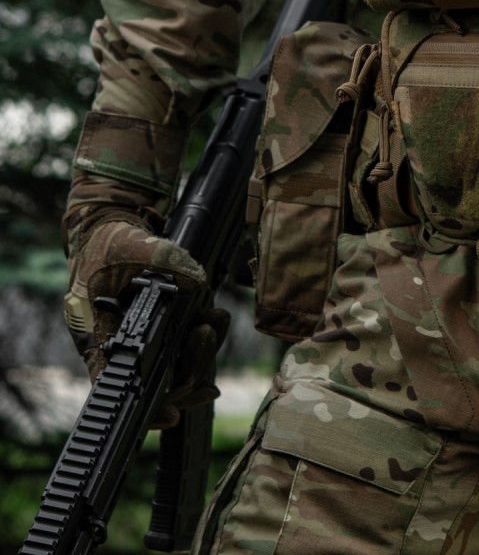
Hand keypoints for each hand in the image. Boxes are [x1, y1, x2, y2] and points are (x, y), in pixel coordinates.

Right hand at [64, 203, 227, 427]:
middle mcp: (119, 346)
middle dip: (189, 367)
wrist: (111, 228)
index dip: (145, 408)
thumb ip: (163, 260)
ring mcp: (139, 339)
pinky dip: (201, 339)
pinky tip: (213, 322)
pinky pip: (182, 347)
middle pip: (155, 383)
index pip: (116, 386)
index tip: (173, 415)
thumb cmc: (111, 242)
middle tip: (206, 334)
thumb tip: (196, 280)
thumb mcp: (132, 244)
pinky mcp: (158, 327)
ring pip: (174, 367)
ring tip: (213, 321)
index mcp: (99, 336)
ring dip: (200, 351)